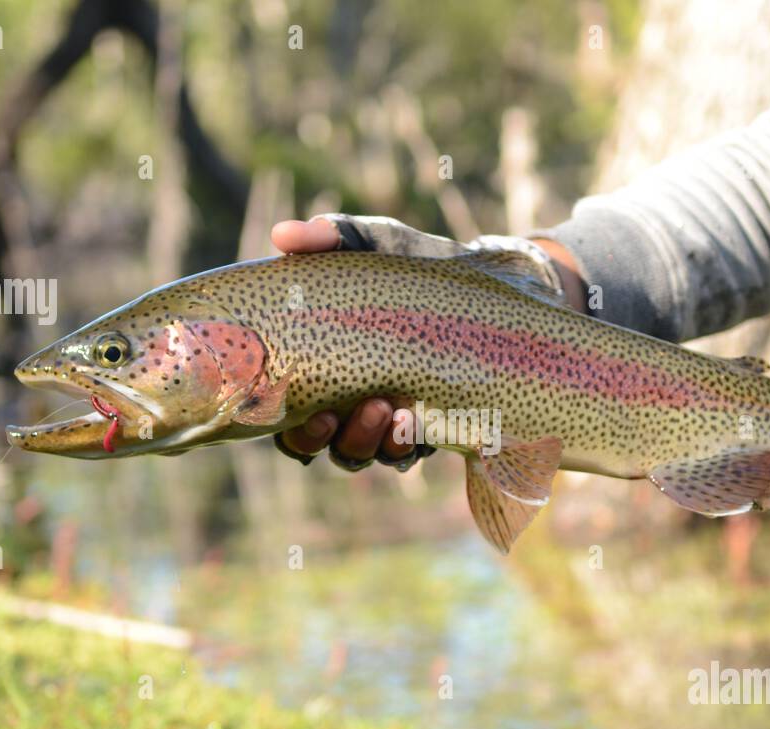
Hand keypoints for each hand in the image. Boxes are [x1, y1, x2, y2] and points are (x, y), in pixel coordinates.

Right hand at [270, 214, 587, 471]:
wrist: (489, 278)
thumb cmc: (418, 263)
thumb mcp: (379, 243)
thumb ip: (333, 236)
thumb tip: (282, 235)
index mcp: (326, 362)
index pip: (287, 409)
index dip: (280, 417)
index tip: (293, 401)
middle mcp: (352, 399)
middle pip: (320, 442)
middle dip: (321, 438)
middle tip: (331, 415)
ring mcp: (392, 417)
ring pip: (364, 452)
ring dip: (366, 439)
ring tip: (384, 408)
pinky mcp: (431, 427)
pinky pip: (407, 452)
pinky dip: (404, 441)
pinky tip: (413, 416)